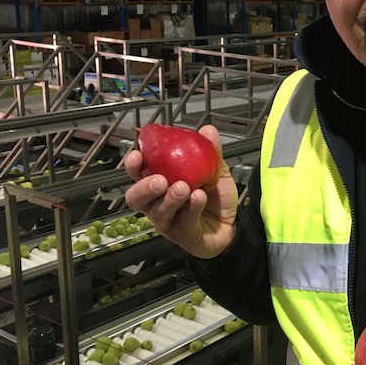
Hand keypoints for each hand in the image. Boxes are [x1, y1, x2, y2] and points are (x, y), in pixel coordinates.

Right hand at [123, 124, 237, 258]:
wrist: (232, 224)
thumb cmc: (215, 198)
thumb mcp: (215, 170)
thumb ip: (210, 152)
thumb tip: (207, 130)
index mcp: (160, 185)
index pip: (138, 175)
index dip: (133, 166)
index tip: (137, 155)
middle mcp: (157, 204)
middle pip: (136, 199)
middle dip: (143, 187)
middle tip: (159, 179)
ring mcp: (168, 222)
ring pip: (159, 212)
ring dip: (170, 198)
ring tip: (183, 187)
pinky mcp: (182, 234)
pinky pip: (183, 221)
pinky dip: (191, 208)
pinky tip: (199, 197)